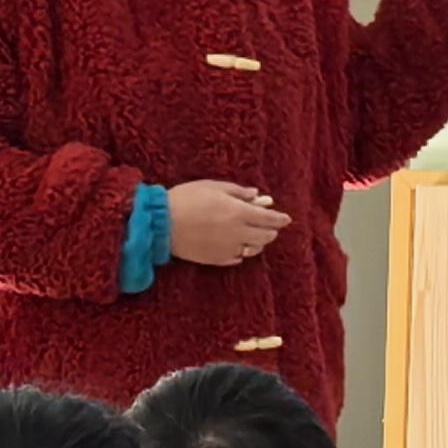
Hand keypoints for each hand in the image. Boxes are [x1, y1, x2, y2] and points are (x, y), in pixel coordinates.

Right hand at [168, 181, 289, 268]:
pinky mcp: (217, 260)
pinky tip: (236, 246)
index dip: (280, 219)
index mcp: (239, 213)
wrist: (161, 224)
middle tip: (268, 226)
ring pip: (254, 250)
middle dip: (271, 231)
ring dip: (258, 242)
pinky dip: (241, 252)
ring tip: (253, 235)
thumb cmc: (186, 199)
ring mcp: (228, 248)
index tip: (286, 218)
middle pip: (266, 237)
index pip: (270, 219)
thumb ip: (238, 191)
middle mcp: (238, 233)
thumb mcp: (213, 187)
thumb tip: (256, 195)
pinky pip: (237, 258)